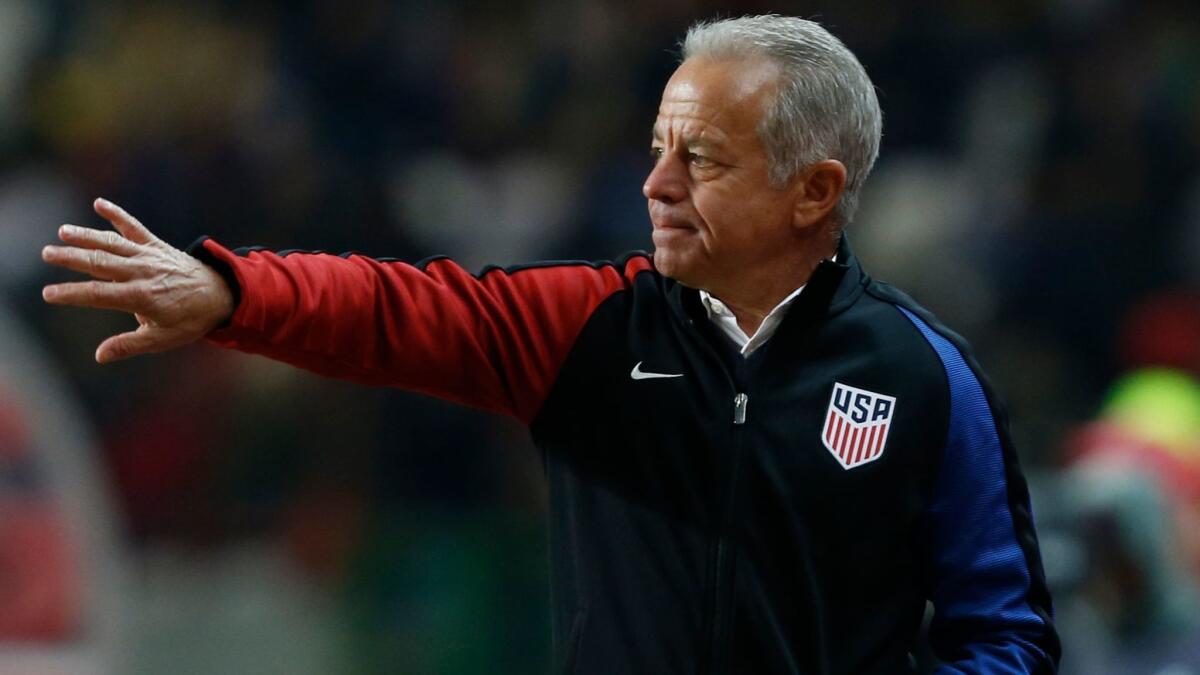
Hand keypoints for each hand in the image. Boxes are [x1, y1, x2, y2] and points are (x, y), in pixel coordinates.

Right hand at [42, 198, 234, 363]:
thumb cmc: (190, 319)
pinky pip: (134, 227)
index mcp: (140, 296)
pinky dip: (117, 214)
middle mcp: (142, 272)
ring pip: (112, 243)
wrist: (222, 295)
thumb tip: (100, 356)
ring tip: (62, 232)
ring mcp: (149, 256)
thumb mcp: (162, 339)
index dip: (71, 294)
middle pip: (100, 263)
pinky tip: (99, 203)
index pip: (98, 294)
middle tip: (46, 254)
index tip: (49, 293)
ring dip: (86, 236)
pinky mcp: (157, 246)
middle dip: (72, 258)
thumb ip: (129, 345)